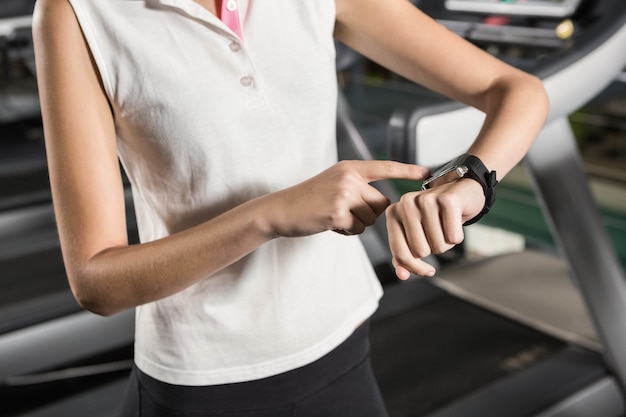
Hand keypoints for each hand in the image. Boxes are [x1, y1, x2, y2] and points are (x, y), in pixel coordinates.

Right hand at [264, 160, 427, 237]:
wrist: (280, 210)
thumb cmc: (308, 201)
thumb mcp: (334, 184)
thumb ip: (358, 188)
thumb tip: (384, 205)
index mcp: (349, 168)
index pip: (384, 167)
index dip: (407, 170)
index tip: (427, 173)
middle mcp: (349, 177)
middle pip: (381, 203)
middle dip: (367, 214)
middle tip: (342, 212)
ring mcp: (343, 193)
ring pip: (371, 218)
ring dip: (356, 224)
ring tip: (334, 217)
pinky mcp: (338, 212)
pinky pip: (358, 229)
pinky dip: (346, 231)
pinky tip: (329, 223)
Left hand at [386, 178, 485, 278]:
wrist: (461, 190)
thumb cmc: (436, 215)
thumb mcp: (416, 234)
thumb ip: (405, 255)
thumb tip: (402, 275)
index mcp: (393, 213)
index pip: (400, 253)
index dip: (415, 268)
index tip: (427, 270)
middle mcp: (405, 204)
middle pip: (421, 252)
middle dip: (434, 249)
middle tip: (438, 233)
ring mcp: (425, 200)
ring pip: (438, 246)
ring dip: (447, 242)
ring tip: (446, 226)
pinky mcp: (447, 200)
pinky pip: (453, 237)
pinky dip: (458, 236)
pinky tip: (456, 222)